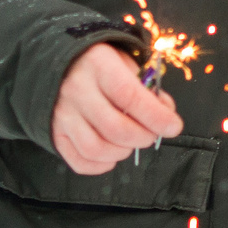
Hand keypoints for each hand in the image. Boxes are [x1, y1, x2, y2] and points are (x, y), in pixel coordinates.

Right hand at [51, 43, 182, 174]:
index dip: (156, 117)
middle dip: (143, 137)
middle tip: (152, 134)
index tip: (174, 127)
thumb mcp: (125, 62)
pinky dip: (100, 165)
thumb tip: (165, 114)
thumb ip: (146, 87)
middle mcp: (76, 90)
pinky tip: (112, 155)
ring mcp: (62, 114)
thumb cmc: (100, 64)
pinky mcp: (54, 132)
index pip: (130, 97)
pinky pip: (78, 160)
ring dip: (122, 152)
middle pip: (115, 128)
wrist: (59, 63)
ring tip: (131, 143)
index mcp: (97, 65)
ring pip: (96, 148)